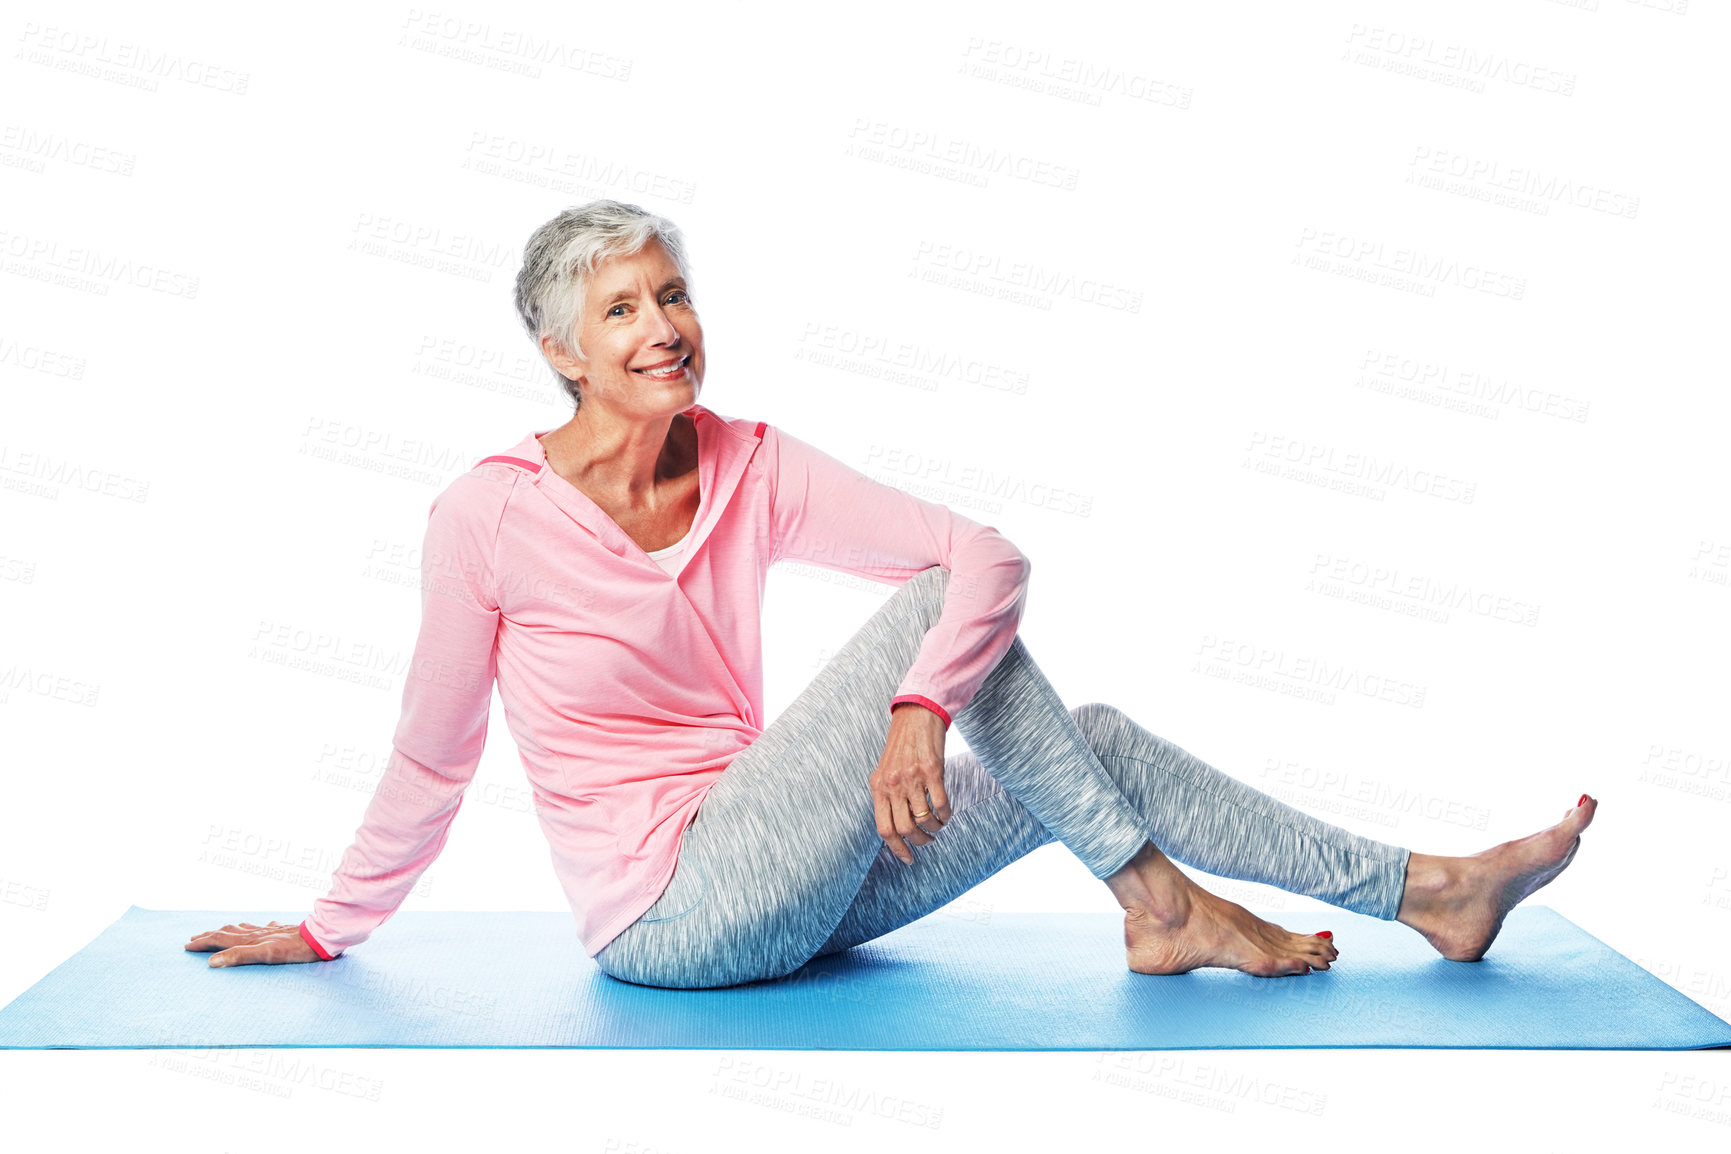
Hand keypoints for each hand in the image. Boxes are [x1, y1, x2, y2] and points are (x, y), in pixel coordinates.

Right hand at [184, 920, 322, 967]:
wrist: (321, 937)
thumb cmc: (294, 949)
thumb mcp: (265, 955)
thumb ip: (239, 956)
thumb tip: (213, 961)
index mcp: (251, 939)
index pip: (221, 940)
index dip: (203, 943)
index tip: (187, 946)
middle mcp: (258, 932)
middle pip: (229, 932)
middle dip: (210, 935)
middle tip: (195, 937)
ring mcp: (271, 930)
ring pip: (244, 928)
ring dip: (229, 930)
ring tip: (220, 930)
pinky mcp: (284, 931)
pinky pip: (265, 927)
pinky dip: (256, 928)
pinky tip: (264, 926)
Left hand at [869, 702, 952, 864]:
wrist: (917, 716)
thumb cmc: (902, 747)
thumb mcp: (886, 772)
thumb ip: (887, 797)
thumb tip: (896, 829)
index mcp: (878, 787)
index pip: (884, 829)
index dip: (897, 849)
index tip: (908, 859)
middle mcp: (893, 784)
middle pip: (905, 829)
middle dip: (919, 841)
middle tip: (928, 841)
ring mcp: (913, 778)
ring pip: (924, 819)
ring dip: (934, 828)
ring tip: (938, 826)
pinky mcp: (933, 771)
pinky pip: (941, 804)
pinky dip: (946, 815)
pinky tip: (946, 815)